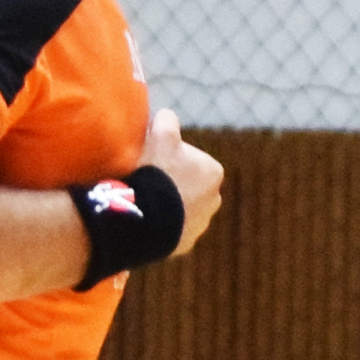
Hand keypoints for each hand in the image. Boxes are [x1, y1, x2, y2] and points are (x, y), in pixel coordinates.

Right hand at [142, 108, 225, 256]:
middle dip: (172, 182)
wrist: (147, 216)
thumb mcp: (160, 133)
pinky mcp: (186, 243)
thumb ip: (166, 119)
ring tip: (145, 200)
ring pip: (181, 207)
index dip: (169, 157)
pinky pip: (173, 228)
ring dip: (167, 204)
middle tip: (147, 180)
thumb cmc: (157, 171)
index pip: (190, 159)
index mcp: (213, 172)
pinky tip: (148, 216)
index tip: (154, 160)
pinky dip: (163, 223)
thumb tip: (166, 116)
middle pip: (187, 184)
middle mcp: (214, 199)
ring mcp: (201, 224)